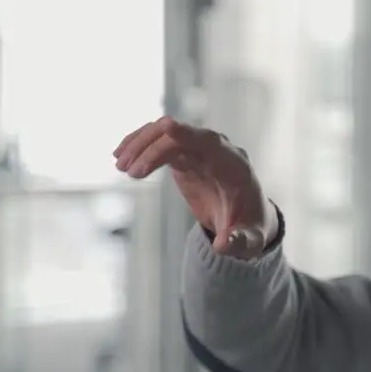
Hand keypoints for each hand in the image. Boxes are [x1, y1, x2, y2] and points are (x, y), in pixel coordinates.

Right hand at [112, 118, 269, 257]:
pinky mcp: (186, 157)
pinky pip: (160, 143)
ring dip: (141, 145)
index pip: (212, 142)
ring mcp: (200, 152)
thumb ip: (239, 242)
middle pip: (183, 136)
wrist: (245, 221)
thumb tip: (222, 245)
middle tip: (128, 170)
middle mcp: (218, 152)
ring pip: (167, 135)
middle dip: (154, 148)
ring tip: (120, 166)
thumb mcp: (250, 241)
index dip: (189, 133)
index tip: (166, 126)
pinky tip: (121, 158)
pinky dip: (140, 148)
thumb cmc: (251, 229)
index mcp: (235, 167)